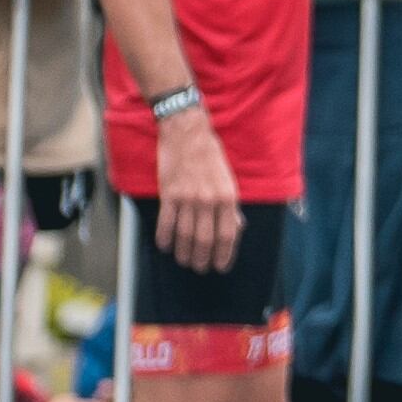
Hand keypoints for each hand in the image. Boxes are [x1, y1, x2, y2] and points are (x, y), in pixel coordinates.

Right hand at [151, 105, 242, 272]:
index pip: (228, 234)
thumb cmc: (210, 154)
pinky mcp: (169, 194)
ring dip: (185, 253)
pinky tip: (165, 247)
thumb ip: (231, 205)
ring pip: (185, 235)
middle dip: (203, 259)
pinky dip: (165, 238)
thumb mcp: (229, 178)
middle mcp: (209, 200)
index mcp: (227, 196)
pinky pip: (166, 223)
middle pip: (206, 240)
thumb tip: (236, 227)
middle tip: (201, 268)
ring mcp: (187, 198)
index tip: (221, 266)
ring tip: (185, 261)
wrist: (186, 132)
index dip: (225, 254)